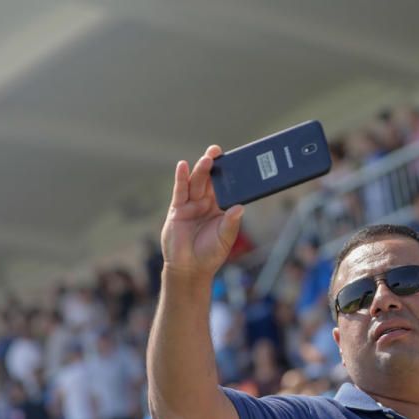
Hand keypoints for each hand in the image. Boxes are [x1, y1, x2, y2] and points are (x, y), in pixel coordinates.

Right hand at [161, 146, 244, 279]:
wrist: (190, 268)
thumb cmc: (210, 253)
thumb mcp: (225, 238)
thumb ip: (231, 223)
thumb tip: (240, 208)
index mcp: (220, 208)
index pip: (225, 187)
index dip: (228, 174)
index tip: (235, 160)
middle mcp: (206, 203)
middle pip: (210, 180)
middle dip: (214, 165)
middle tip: (218, 151)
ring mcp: (191, 205)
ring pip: (196, 182)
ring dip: (200, 169)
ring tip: (207, 158)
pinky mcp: (177, 209)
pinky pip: (180, 191)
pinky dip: (181, 178)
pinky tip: (182, 165)